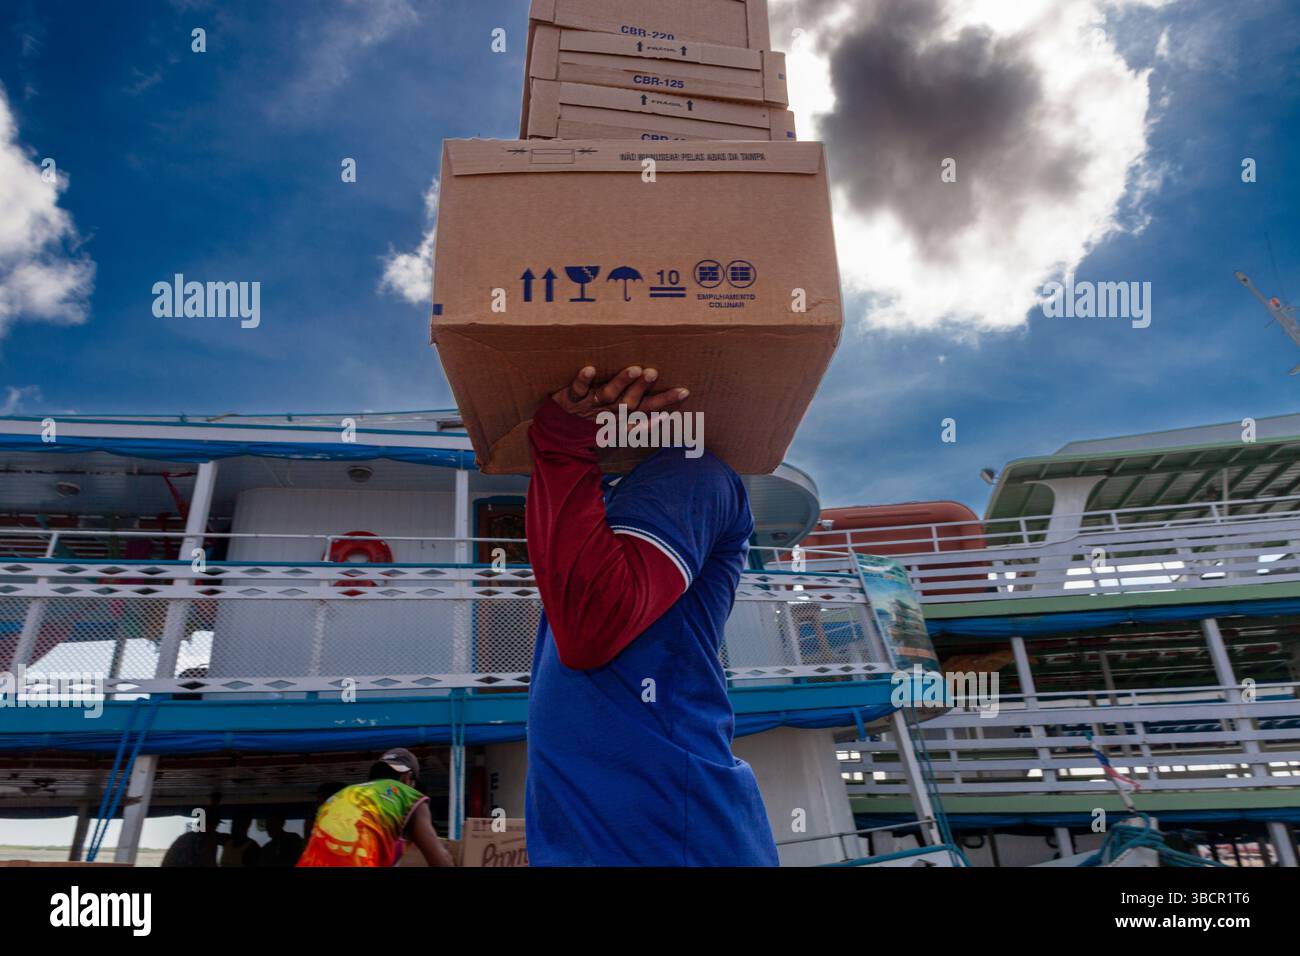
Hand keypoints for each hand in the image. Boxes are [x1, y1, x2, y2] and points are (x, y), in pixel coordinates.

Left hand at [551, 366, 688, 420]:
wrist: (555, 438)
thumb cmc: (591, 428)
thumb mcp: (615, 429)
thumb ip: (639, 424)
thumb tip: (664, 418)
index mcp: (619, 418)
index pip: (647, 410)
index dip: (664, 402)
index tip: (684, 391)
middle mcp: (607, 412)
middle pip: (628, 402)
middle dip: (642, 388)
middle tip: (654, 373)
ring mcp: (589, 405)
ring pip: (608, 394)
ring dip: (620, 382)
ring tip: (634, 369)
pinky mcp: (570, 398)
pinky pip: (577, 389)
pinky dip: (583, 380)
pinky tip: (590, 369)